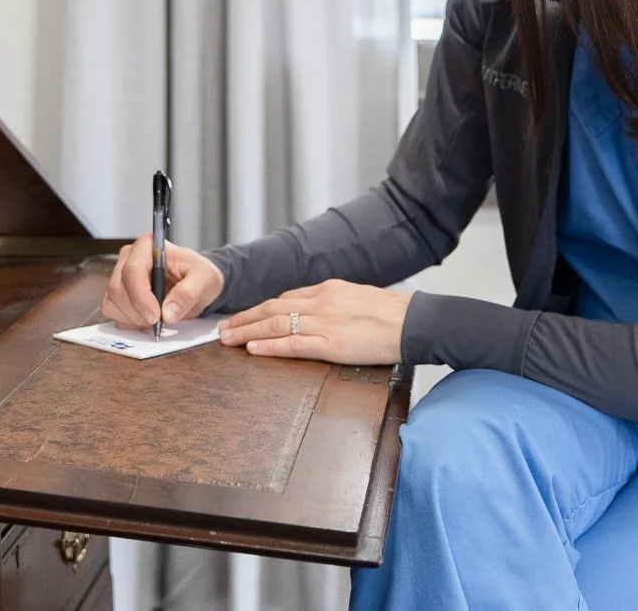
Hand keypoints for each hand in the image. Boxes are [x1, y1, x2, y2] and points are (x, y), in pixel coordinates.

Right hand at [101, 234, 224, 328]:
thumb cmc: (198, 274)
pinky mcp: (118, 293)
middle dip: (137, 311)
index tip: (156, 316)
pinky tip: (146, 319)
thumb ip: (188, 293)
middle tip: (158, 322)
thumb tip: (168, 312)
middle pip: (118, 288)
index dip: (141, 296)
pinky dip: (129, 321)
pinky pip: (112, 311)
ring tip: (155, 319)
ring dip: (133, 318)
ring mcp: (120, 275)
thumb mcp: (204, 279)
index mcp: (148, 246)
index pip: (132, 270)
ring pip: (112, 301)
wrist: (196, 284)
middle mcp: (129, 258)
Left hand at [217, 280, 411, 365]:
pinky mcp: (333, 344)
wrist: (414, 322)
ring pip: (276, 325)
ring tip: (228, 339)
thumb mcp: (357, 298)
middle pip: (272, 308)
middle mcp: (322, 301)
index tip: (243, 317)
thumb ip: (332, 304)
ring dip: (248, 332)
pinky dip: (270, 346)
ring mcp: (326, 322)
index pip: (285, 298)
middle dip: (244, 318)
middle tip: (222, 328)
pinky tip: (253, 348)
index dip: (259, 309)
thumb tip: (311, 312)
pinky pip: (293, 344)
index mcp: (328, 289)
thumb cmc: (391, 314)